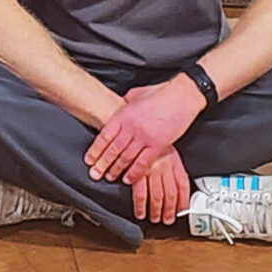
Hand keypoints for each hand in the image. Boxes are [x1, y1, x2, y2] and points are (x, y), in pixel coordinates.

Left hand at [85, 77, 204, 183]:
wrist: (182, 96)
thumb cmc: (161, 93)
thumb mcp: (137, 94)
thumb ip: (126, 102)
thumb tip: (120, 104)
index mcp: (124, 115)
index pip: (104, 136)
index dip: (95, 150)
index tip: (89, 159)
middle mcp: (132, 127)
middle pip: (113, 149)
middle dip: (102, 164)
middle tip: (95, 174)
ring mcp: (144, 137)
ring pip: (126, 158)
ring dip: (116, 169)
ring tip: (109, 177)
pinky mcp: (158, 145)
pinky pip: (143, 162)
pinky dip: (134, 172)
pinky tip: (128, 178)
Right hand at [130, 146, 191, 223]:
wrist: (135, 129)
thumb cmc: (150, 139)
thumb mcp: (166, 149)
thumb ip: (172, 166)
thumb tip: (177, 185)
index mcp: (174, 161)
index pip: (183, 185)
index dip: (184, 200)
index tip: (183, 210)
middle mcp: (164, 167)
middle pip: (171, 194)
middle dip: (170, 210)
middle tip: (168, 219)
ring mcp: (150, 170)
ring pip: (157, 196)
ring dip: (156, 211)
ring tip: (155, 218)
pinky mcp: (136, 172)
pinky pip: (140, 194)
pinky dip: (140, 206)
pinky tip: (140, 212)